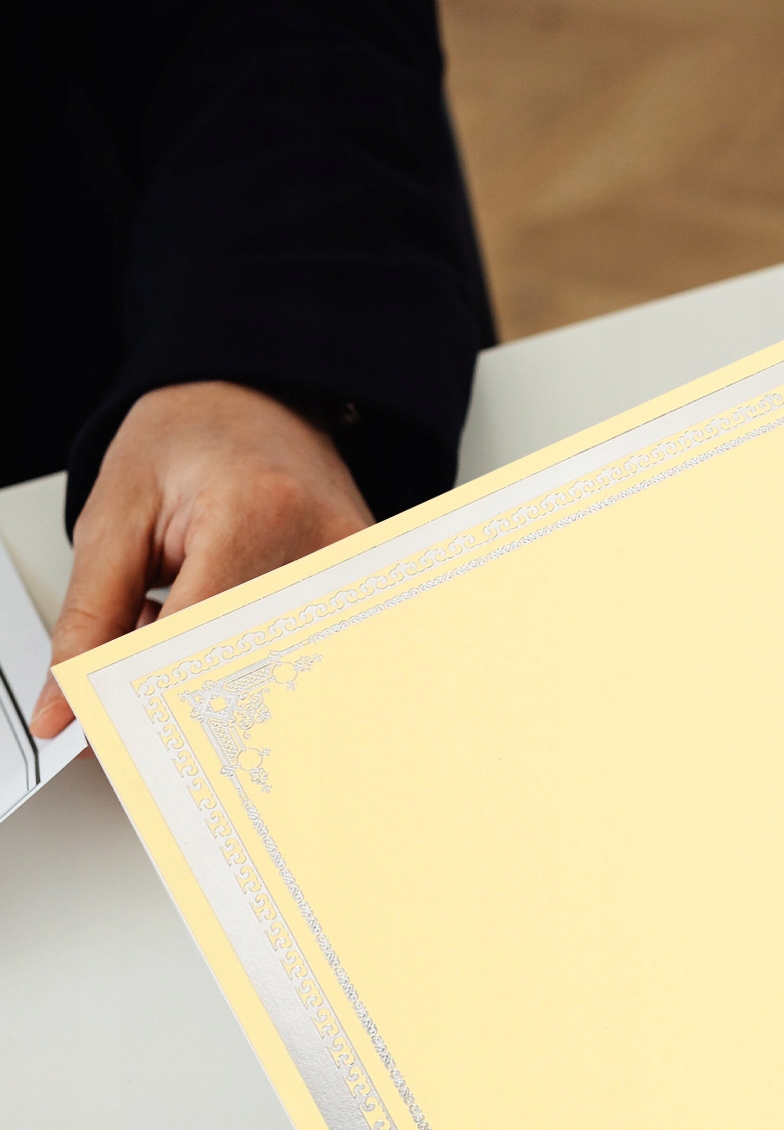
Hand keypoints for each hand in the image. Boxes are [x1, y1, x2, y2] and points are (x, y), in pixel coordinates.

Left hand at [30, 381, 372, 738]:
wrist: (254, 397)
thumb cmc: (192, 439)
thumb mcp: (115, 515)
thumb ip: (89, 618)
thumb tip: (69, 705)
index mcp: (255, 513)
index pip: (198, 641)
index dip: (146, 696)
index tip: (109, 732)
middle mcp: (321, 543)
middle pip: (250, 670)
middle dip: (187, 697)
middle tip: (141, 702)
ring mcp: (355, 568)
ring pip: (281, 671)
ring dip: (226, 676)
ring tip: (190, 629)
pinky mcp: (369, 584)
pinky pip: (310, 650)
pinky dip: (261, 658)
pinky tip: (238, 630)